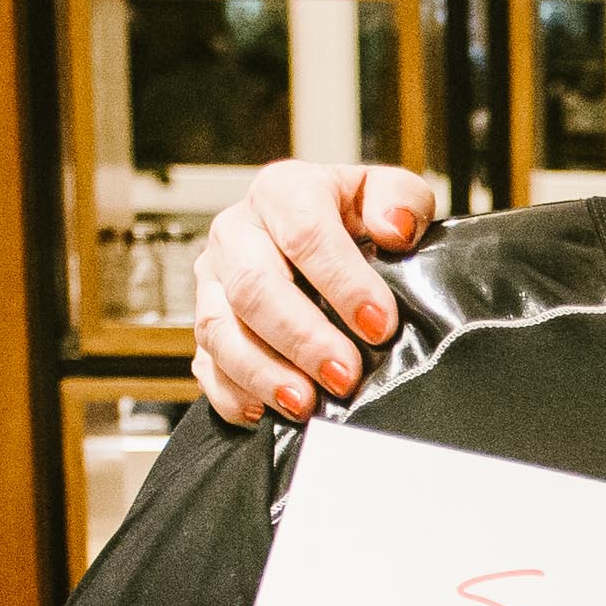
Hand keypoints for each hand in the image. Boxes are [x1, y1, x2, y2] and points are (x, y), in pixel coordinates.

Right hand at [192, 163, 439, 426]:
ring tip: (307, 404)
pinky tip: (266, 414)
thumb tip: (395, 229)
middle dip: (302, 338)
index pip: (304, 233)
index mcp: (282, 192)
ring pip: (219, 329)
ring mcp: (212, 281)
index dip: (343, 282)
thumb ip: (401, 200)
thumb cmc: (355, 220)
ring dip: (263, 373)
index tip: (379, 326)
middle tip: (345, 376)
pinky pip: (205, 365)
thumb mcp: (386, 195)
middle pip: (253, 286)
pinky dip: (232, 394)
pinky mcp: (204, 324)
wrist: (317, 239)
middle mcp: (236, 232)